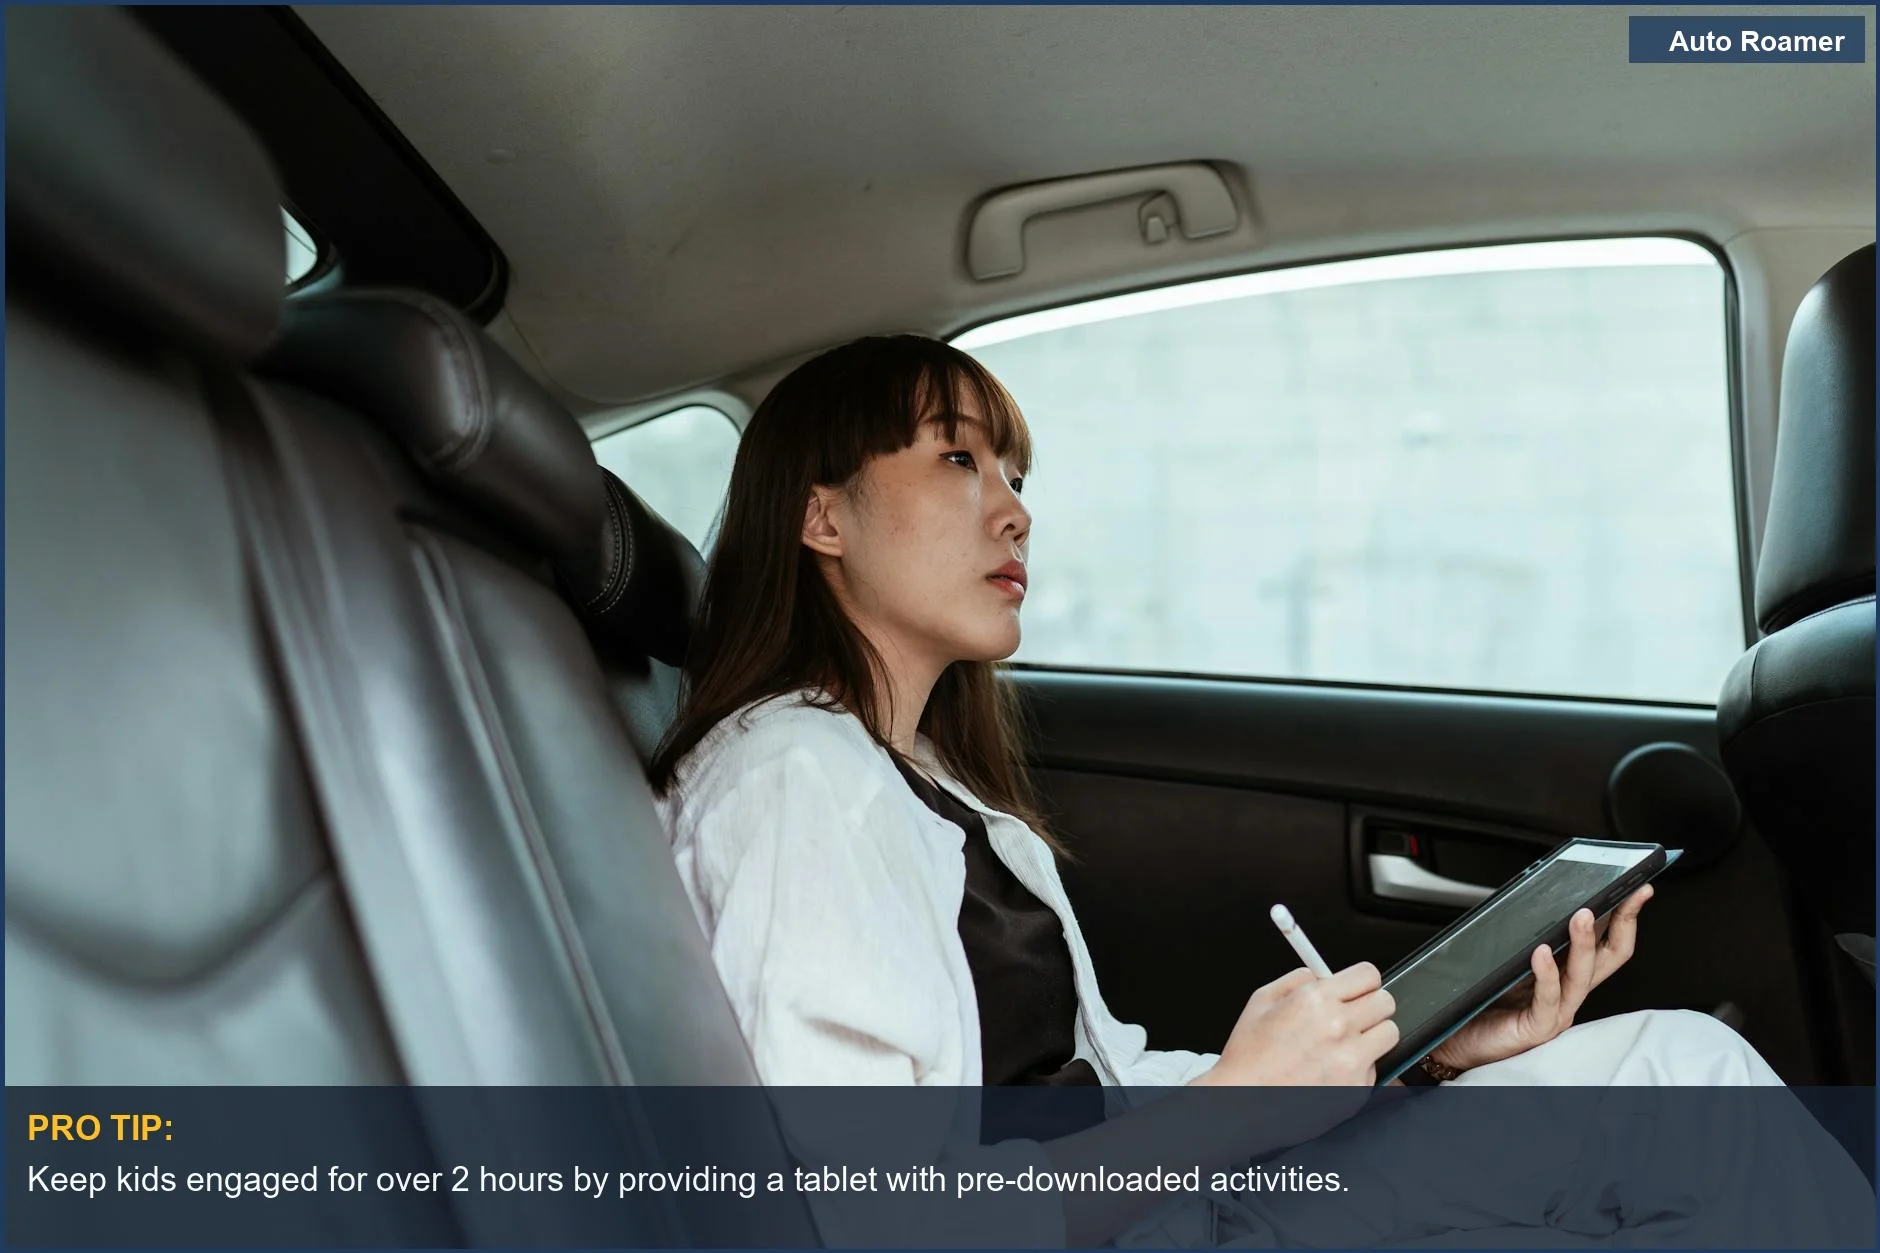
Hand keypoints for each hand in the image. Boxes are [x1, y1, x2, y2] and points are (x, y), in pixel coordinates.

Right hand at [1198, 961, 1398, 1087]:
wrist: (1244, 1102)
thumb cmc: (1249, 1056)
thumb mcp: (1262, 1000)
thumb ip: (1298, 980)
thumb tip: (1321, 974)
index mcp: (1315, 1000)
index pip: (1369, 975)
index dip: (1361, 980)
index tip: (1356, 987)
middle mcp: (1338, 1028)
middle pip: (1386, 1002)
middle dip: (1371, 1003)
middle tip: (1354, 1012)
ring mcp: (1352, 1061)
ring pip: (1389, 1033)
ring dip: (1372, 1034)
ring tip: (1345, 1042)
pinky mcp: (1357, 1088)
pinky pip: (1375, 1067)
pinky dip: (1359, 1066)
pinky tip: (1332, 1069)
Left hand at [1431, 884, 1652, 1073]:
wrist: (1458, 1039)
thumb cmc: (1482, 999)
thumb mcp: (1512, 959)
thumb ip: (1531, 935)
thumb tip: (1544, 896)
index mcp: (1568, 974)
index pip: (1607, 943)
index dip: (1624, 916)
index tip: (1637, 890)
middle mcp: (1569, 993)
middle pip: (1609, 958)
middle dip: (1623, 923)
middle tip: (1629, 895)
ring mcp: (1557, 1012)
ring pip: (1582, 976)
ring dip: (1583, 943)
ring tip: (1583, 916)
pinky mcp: (1538, 1028)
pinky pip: (1547, 1000)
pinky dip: (1546, 974)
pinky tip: (1540, 952)